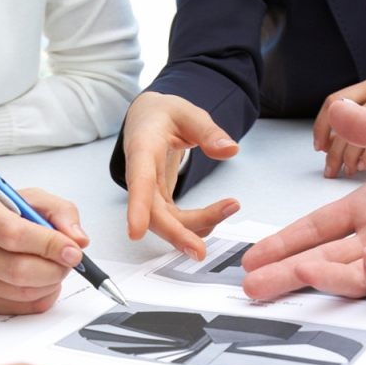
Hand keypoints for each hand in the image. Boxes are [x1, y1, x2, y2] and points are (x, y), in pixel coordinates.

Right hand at [0, 186, 88, 314]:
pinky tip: (44, 280)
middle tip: (69, 259)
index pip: (14, 235)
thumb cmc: (2, 215)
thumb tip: (79, 240)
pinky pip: (24, 307)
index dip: (50, 245)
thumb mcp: (31, 199)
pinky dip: (45, 295)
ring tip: (55, 266)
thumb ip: (61, 212)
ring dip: (52, 282)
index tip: (74, 250)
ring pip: (24, 292)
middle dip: (55, 268)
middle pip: (19, 270)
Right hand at [121, 92, 240, 259]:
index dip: (136, 208)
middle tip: (199, 251)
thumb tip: (229, 150)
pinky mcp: (159, 201)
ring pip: (165, 222)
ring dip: (195, 228)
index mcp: (143, 149)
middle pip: (153, 213)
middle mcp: (141, 176)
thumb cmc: (163, 115)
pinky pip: (175, 221)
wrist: (149, 120)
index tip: (135, 232)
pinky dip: (196, 224)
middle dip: (176, 234)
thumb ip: (208, 131)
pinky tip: (219, 213)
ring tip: (229, 207)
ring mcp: (149, 192)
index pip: (138, 181)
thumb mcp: (188, 113)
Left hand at [312, 75, 365, 177]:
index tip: (319, 147)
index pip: (335, 102)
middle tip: (330, 169)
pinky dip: (365, 159)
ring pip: (355, 133)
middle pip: (340, 120)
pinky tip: (365, 169)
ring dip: (345, 157)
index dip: (321, 127)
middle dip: (331, 149)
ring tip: (348, 172)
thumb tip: (334, 144)